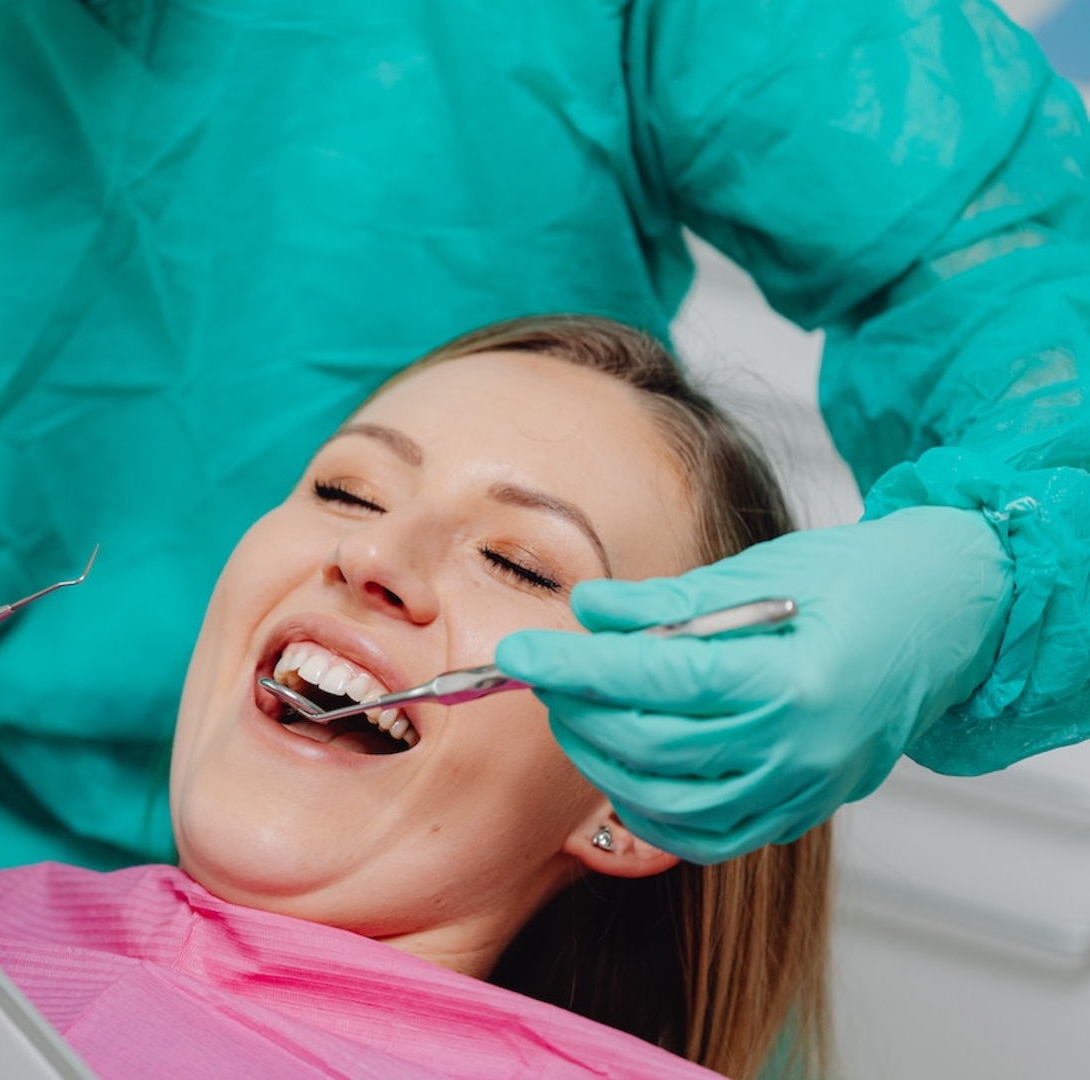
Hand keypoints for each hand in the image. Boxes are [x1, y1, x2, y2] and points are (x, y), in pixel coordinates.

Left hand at [494, 507, 1011, 862]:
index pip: (657, 681)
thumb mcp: (762, 572)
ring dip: (603, 763)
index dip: (576, 668)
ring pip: (671, 804)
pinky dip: (651, 812)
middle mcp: (801, 749)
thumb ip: (668, 602)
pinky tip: (622, 770)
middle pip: (653, 747)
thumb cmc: (860, 580)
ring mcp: (804, 791)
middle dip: (579, 711)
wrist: (947, 616)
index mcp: (795, 679)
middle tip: (543, 674)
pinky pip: (708, 838)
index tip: (518, 652)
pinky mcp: (801, 813)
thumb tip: (586, 612)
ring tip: (576, 714)